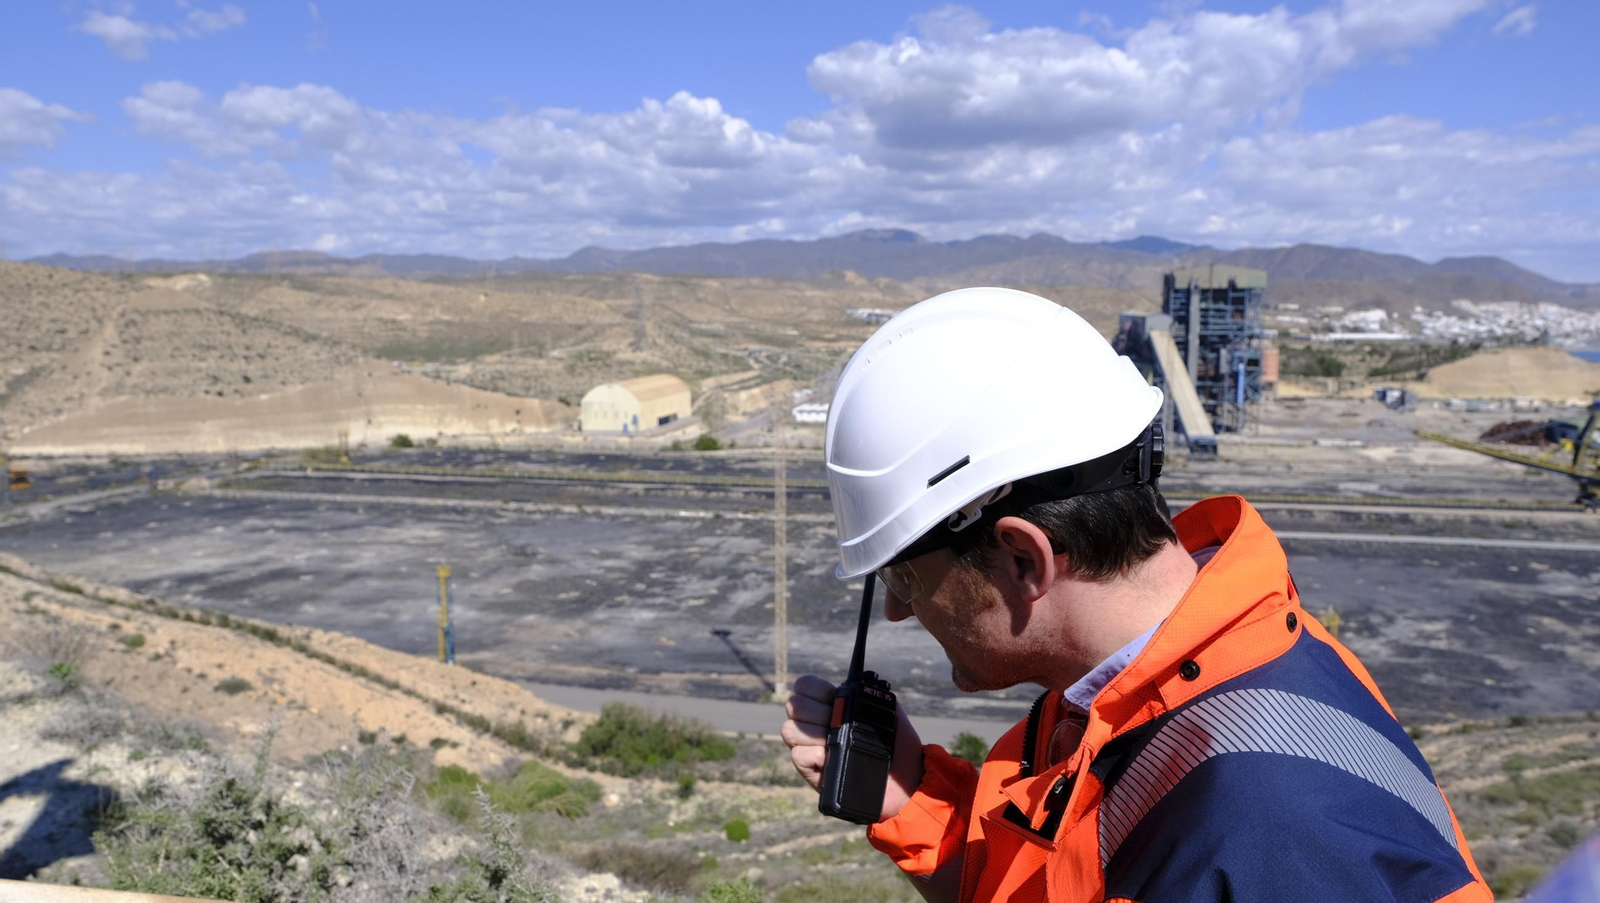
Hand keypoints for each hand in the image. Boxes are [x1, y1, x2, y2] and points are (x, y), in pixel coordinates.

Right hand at [781, 674, 924, 821]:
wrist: (905, 779)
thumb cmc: (898, 743)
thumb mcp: (888, 711)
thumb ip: (867, 692)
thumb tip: (851, 684)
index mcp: (831, 705)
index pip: (805, 686)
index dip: (814, 689)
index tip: (832, 698)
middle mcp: (816, 724)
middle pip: (794, 705)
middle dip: (816, 712)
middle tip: (836, 722)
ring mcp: (811, 748)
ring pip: (790, 730)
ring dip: (813, 733)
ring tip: (835, 741)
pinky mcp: (812, 772)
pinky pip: (797, 755)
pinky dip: (815, 754)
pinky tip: (831, 758)